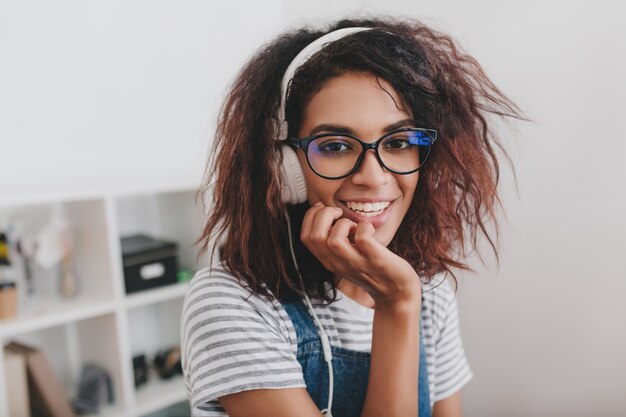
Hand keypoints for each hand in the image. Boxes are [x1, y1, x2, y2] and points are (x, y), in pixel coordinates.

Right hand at [300, 202, 420, 307]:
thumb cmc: (373, 268)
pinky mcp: (374, 259)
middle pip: (314, 236)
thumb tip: (327, 212)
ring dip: (344, 224)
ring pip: (333, 240)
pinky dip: (364, 227)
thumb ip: (335, 240)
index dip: (311, 216)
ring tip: (355, 226)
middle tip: (340, 214)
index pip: (305, 236)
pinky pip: (362, 239)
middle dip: (323, 215)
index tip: (326, 209)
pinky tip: (370, 229)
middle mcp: (337, 263)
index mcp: (328, 260)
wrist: (396, 293)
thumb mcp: (346, 257)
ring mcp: (355, 262)